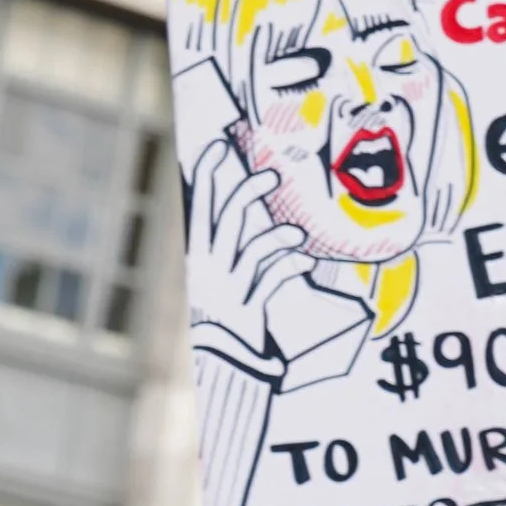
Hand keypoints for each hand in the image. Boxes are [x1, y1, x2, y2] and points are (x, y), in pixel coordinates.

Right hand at [183, 130, 308, 379]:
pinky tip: (305, 262)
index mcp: (200, 253)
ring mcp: (229, 287)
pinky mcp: (249, 308)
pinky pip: (271, 281)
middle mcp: (210, 267)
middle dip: (249, 193)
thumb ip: (236, 244)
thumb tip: (250, 206)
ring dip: (277, 238)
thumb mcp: (223, 273)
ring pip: (253, 250)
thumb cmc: (226, 310)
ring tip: (298, 234)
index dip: (206, 174)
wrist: (222, 361)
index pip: (200, 204)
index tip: (218, 144)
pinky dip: (289, 268)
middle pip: (228, 220)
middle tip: (273, 175)